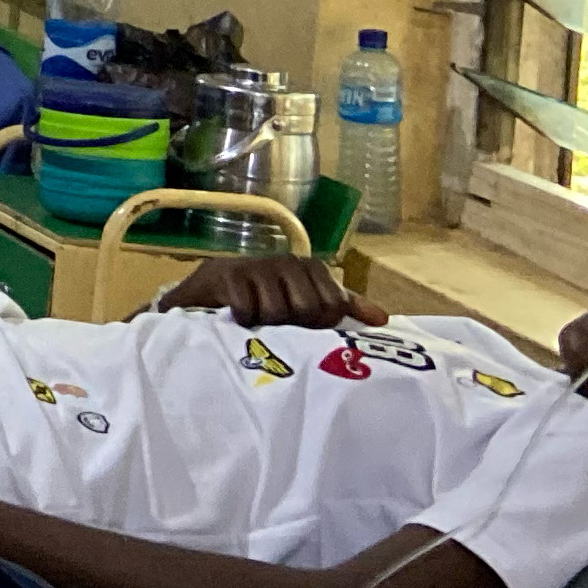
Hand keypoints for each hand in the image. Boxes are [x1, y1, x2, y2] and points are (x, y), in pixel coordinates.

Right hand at [155, 253, 374, 328]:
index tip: (302, 326)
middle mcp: (285, 261)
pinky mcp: (226, 274)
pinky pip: (247, 310)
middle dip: (292, 326)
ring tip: (254, 323)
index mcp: (309, 267)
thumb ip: (342, 306)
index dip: (320, 324)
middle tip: (276, 326)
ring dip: (264, 326)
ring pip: (277, 312)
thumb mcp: (304, 301)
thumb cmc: (260, 298)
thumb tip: (383, 320)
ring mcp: (255, 265)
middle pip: (308, 310)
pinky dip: (242, 321)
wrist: (204, 293)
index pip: (334, 304)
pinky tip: (235, 318)